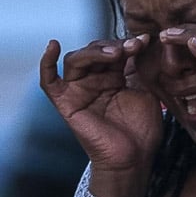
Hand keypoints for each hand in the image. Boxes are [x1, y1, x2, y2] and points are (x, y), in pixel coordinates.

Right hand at [39, 36, 162, 178]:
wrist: (134, 157)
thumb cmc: (142, 128)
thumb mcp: (146, 90)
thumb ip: (140, 67)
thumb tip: (142, 40)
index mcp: (115, 76)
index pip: (116, 50)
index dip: (128, 43)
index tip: (145, 41)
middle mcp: (95, 80)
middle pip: (96, 51)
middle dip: (114, 46)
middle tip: (131, 47)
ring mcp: (79, 90)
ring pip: (77, 60)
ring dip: (95, 52)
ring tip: (115, 53)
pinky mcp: (66, 102)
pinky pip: (49, 81)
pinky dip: (47, 63)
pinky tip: (52, 46)